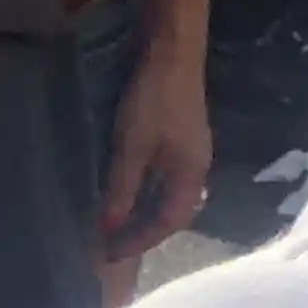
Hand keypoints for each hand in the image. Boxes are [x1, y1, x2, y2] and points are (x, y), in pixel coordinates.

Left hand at [101, 34, 211, 263]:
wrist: (174, 53)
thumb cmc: (155, 102)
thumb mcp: (132, 147)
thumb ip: (122, 189)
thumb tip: (109, 228)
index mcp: (192, 172)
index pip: (172, 221)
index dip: (142, 240)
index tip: (111, 254)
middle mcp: (197, 165)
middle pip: (176, 210)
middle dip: (145, 230)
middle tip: (112, 243)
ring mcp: (191, 149)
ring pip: (171, 193)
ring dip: (145, 211)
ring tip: (116, 222)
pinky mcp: (182, 136)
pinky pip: (167, 178)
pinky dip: (147, 193)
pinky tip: (128, 189)